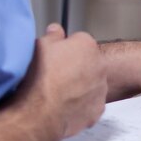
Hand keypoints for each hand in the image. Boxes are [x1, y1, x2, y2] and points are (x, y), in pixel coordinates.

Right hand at [21, 24, 107, 138]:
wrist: (40, 110)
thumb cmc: (39, 77)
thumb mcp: (40, 46)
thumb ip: (53, 35)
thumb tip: (56, 30)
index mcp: (86, 45)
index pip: (79, 41)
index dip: (66, 49)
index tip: (56, 56)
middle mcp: (99, 65)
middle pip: (88, 63)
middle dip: (76, 67)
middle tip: (57, 75)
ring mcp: (101, 88)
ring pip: (92, 84)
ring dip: (80, 86)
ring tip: (59, 93)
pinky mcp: (97, 109)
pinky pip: (91, 104)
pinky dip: (81, 106)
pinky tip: (65, 106)